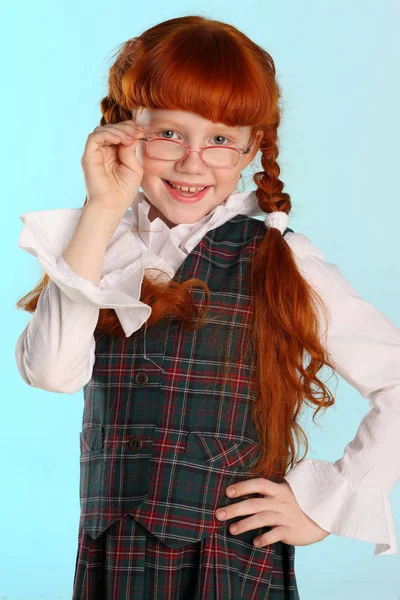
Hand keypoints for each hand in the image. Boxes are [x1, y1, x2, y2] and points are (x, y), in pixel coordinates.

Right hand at [81, 119, 144, 214]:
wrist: (112, 205)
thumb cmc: (124, 191)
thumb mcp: (134, 168)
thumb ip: (131, 150)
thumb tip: (132, 134)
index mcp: (114, 154)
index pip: (119, 133)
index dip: (130, 129)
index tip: (142, 132)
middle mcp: (103, 152)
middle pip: (111, 129)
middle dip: (125, 127)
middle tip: (137, 132)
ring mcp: (95, 153)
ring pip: (102, 130)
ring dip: (118, 130)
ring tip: (129, 138)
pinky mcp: (89, 156)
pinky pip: (95, 137)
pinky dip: (108, 134)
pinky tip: (120, 140)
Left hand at [215, 478, 330, 547]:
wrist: (322, 517)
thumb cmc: (297, 503)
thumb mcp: (285, 492)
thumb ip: (268, 491)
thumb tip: (244, 489)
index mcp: (279, 489)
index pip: (258, 484)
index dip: (243, 486)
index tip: (227, 492)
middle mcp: (280, 501)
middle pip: (254, 503)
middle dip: (235, 509)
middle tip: (218, 514)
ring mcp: (285, 516)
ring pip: (261, 519)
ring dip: (245, 525)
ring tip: (231, 530)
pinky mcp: (291, 531)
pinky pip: (274, 535)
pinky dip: (264, 539)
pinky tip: (255, 543)